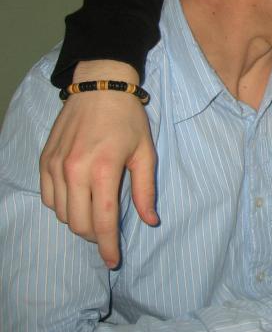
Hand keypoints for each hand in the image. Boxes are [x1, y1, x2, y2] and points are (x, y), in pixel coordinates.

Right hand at [40, 60, 157, 267]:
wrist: (100, 87)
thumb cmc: (128, 119)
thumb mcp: (146, 152)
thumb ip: (145, 190)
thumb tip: (150, 221)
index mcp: (103, 169)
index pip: (103, 221)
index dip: (108, 246)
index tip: (113, 261)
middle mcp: (74, 171)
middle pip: (79, 223)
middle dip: (95, 237)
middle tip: (108, 235)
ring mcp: (55, 167)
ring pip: (61, 214)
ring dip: (78, 222)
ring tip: (96, 216)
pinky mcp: (44, 161)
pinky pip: (48, 199)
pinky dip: (62, 207)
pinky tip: (78, 201)